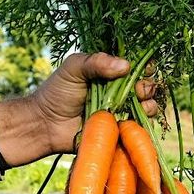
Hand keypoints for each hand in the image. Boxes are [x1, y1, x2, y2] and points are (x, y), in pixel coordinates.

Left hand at [0, 53, 159, 168]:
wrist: (44, 125)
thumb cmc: (56, 92)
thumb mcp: (73, 68)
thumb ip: (96, 61)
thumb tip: (125, 65)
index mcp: (109, 73)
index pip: (135, 66)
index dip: (144, 66)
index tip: (145, 67)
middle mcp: (118, 91)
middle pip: (145, 86)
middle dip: (147, 86)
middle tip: (138, 89)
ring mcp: (120, 112)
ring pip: (146, 106)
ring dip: (148, 104)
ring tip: (140, 103)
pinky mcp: (118, 131)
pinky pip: (137, 128)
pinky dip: (141, 124)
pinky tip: (132, 119)